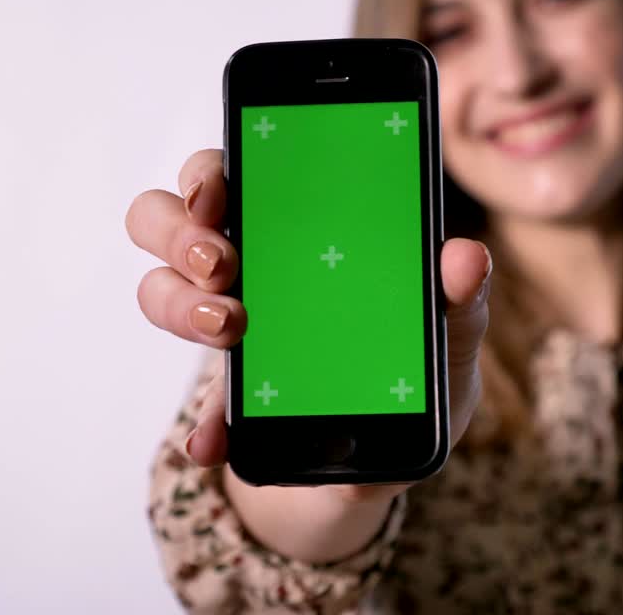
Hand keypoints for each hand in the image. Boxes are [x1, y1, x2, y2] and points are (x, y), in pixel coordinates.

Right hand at [127, 148, 490, 502]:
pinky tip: (216, 440)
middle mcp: (244, 267)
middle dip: (179, 232)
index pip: (227, 173)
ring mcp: (226, 328)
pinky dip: (207, 422)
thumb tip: (465, 258)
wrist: (399, 449)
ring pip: (158, 291)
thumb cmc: (418, 363)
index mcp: (294, 228)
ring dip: (179, 306)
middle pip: (164, 218)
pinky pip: (199, 405)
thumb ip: (460, 293)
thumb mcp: (450, 328)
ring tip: (230, 331)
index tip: (218, 194)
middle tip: (222, 264)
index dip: (206, 173)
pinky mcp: (229, 401)